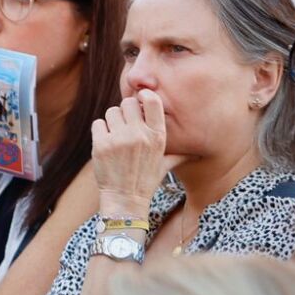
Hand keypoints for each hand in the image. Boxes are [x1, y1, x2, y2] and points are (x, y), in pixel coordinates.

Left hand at [91, 90, 168, 222]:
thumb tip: (196, 152)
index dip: (144, 96)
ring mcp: (119, 139)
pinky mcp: (101, 144)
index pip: (153, 101)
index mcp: (158, 136)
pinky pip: (98, 123)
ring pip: (111, 112)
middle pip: (128, 103)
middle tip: (126, 124)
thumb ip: (178, 153)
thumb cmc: (146, 180)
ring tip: (116, 135)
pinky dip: (100, 130)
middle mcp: (140, 135)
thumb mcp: (166, 164)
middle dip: (125, 110)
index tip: (141, 99)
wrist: (125, 199)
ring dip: (112, 121)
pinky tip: (106, 142)